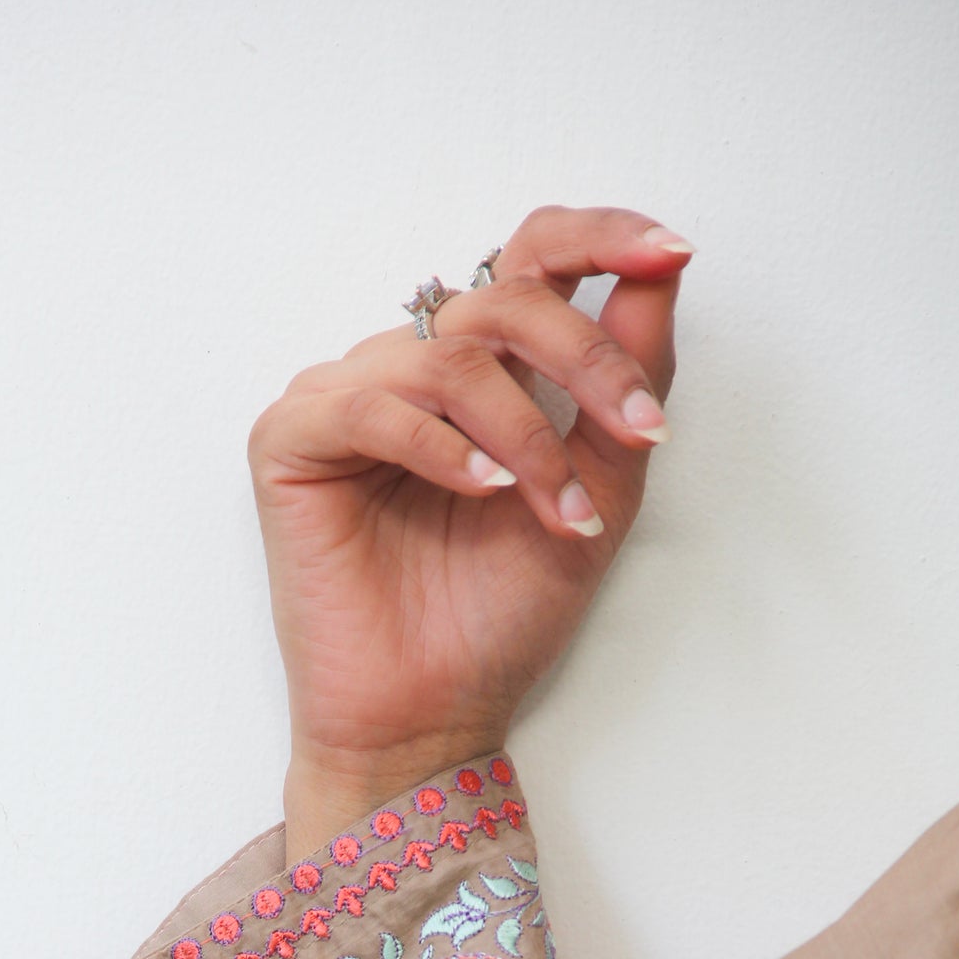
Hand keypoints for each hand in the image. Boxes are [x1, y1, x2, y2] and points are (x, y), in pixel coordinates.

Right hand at [247, 203, 692, 857]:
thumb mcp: (601, 489)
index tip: (668, 254)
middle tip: (636, 433)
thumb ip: (628, 382)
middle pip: (503, 297)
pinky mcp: (290, 442)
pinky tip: (482, 493)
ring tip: (553, 511)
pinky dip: (441, 447)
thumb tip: (663, 272)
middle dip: (587, 359)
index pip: (530, 263)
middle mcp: (408, 371)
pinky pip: (372, 403)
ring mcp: (345, 400)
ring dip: (525, 433)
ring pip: (450, 356)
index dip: (599, 239)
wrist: (431, 718)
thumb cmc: (498, 619)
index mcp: (476, 373)